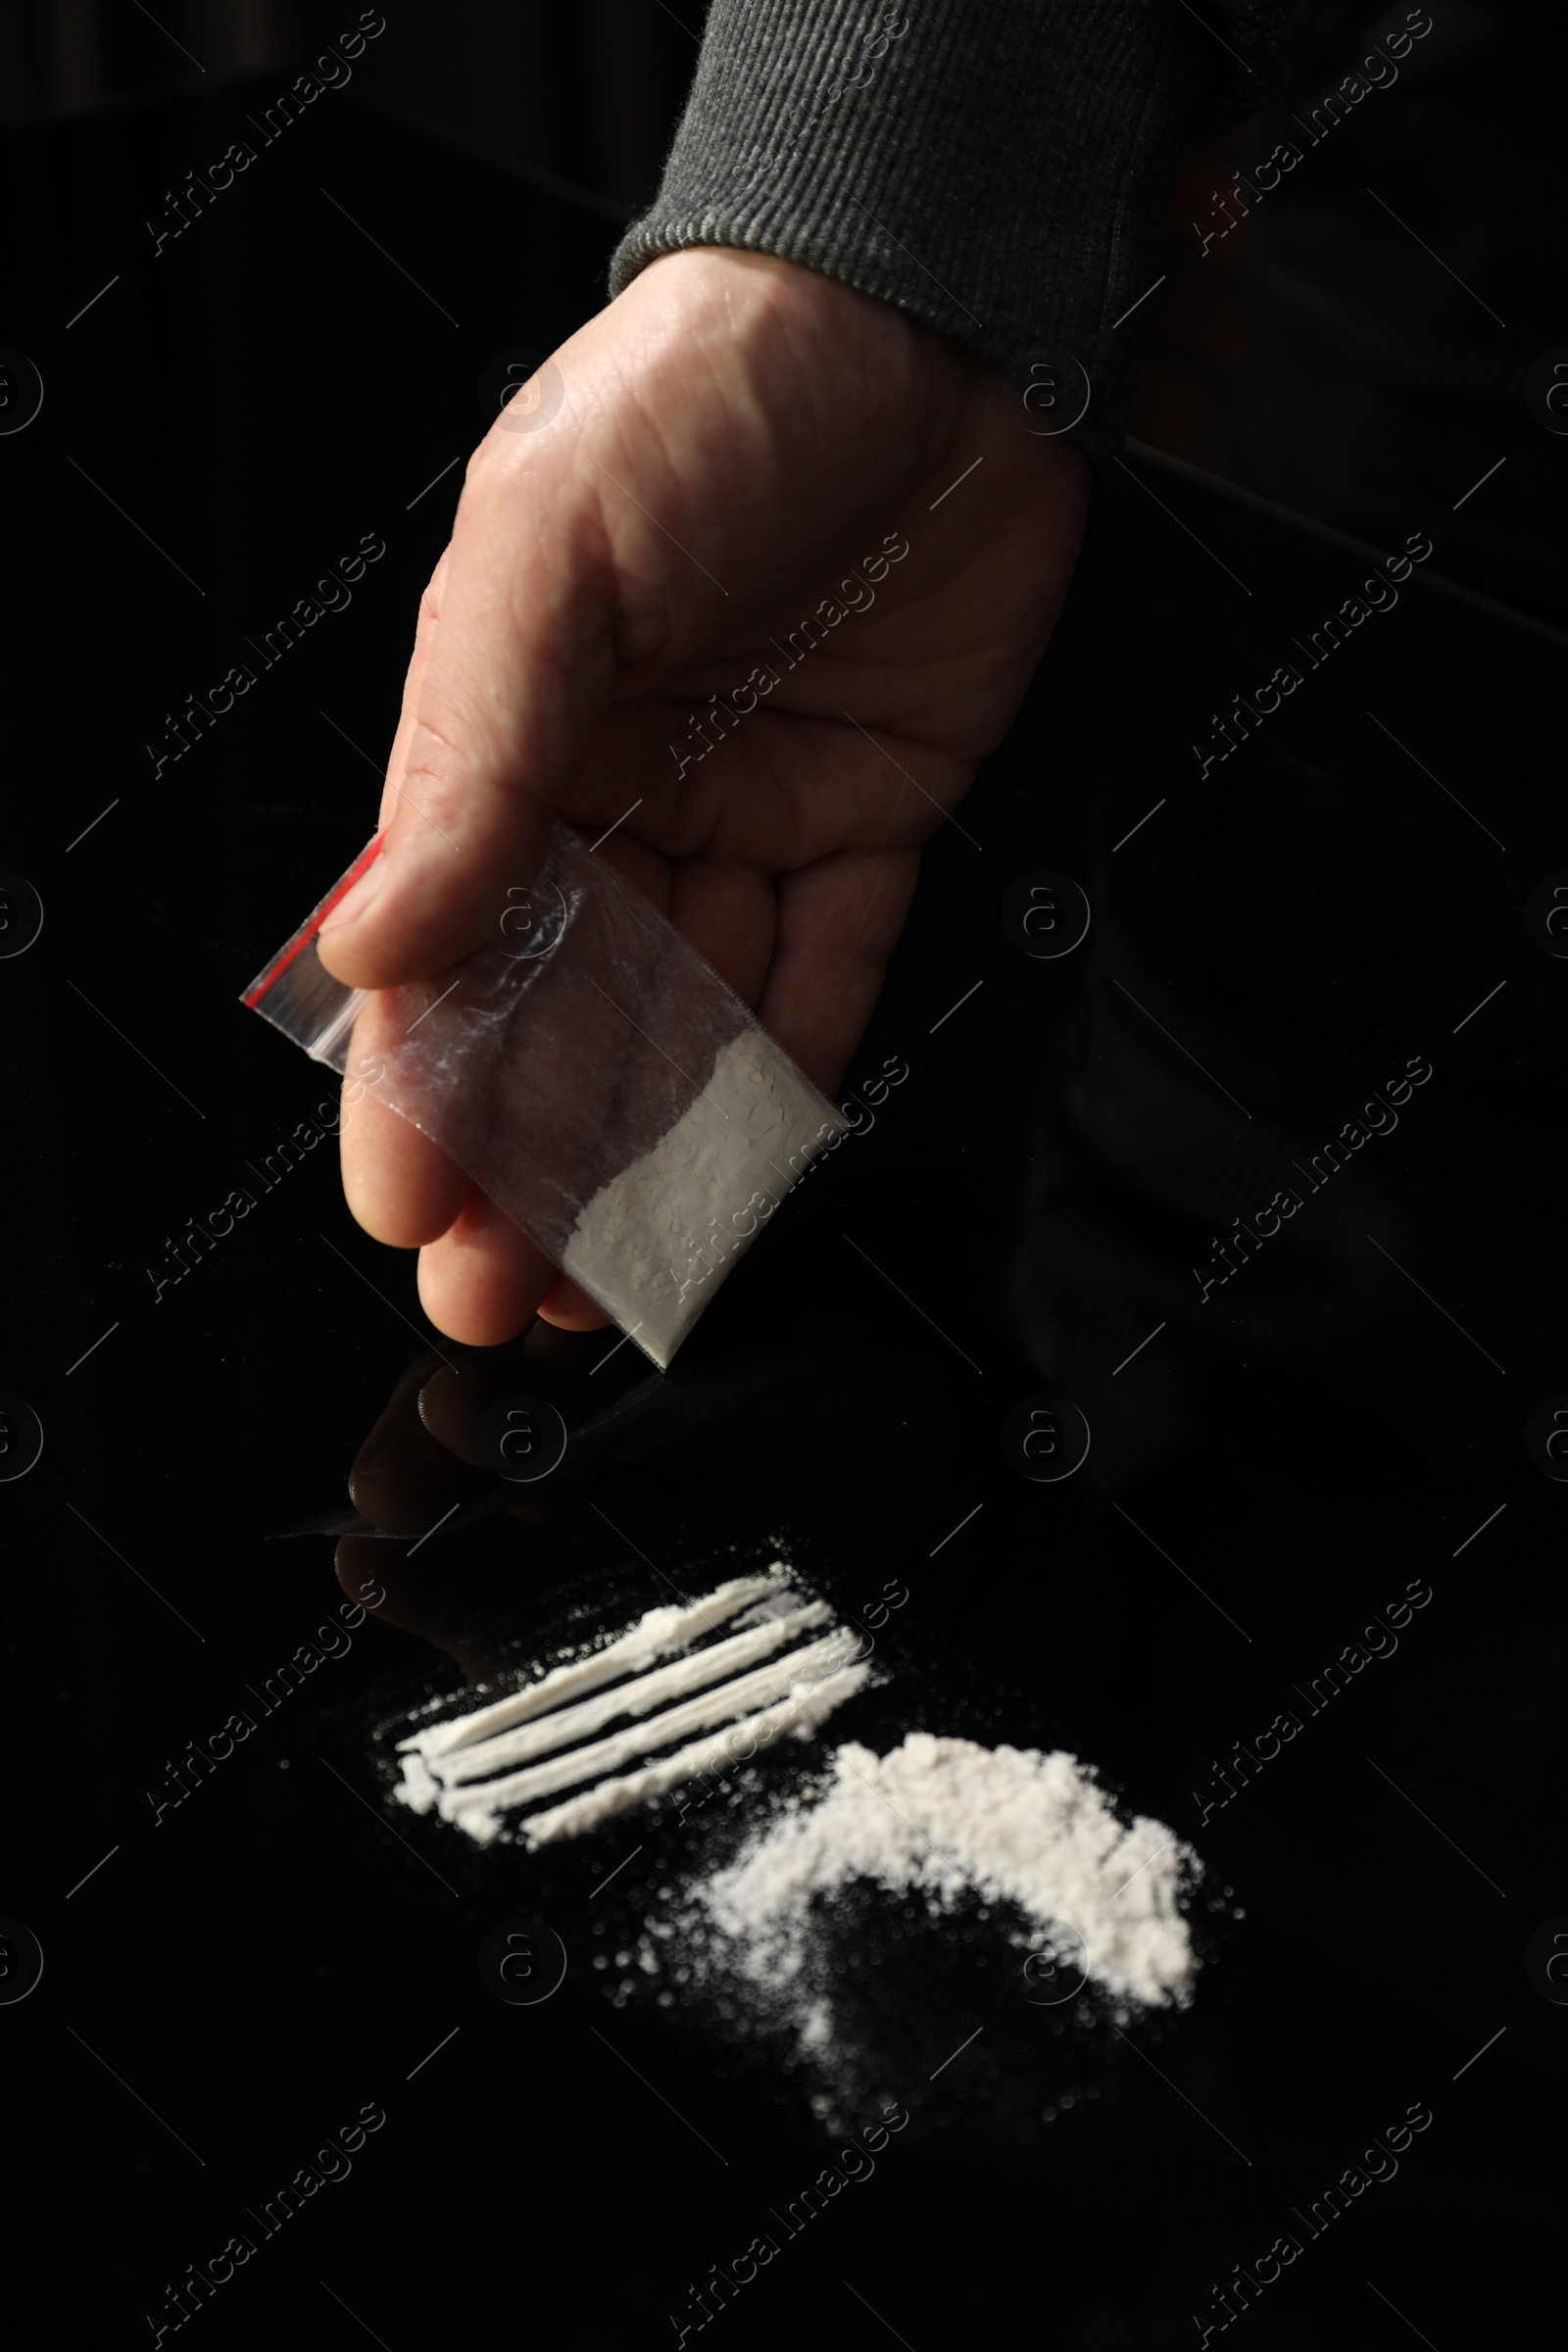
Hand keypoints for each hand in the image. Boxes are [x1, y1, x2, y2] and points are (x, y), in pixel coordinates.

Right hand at [317, 247, 1088, 1344]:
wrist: (933, 310)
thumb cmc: (711, 390)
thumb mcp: (548, 553)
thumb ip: (470, 759)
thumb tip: (375, 943)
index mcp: (515, 734)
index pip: (456, 944)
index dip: (428, 1084)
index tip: (410, 1207)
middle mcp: (625, 786)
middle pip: (563, 1008)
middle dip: (526, 1158)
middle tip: (498, 1292)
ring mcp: (750, 809)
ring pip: (688, 1017)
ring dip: (647, 1150)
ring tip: (611, 1278)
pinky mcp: (876, 814)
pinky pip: (832, 966)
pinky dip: (795, 1065)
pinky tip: (748, 1167)